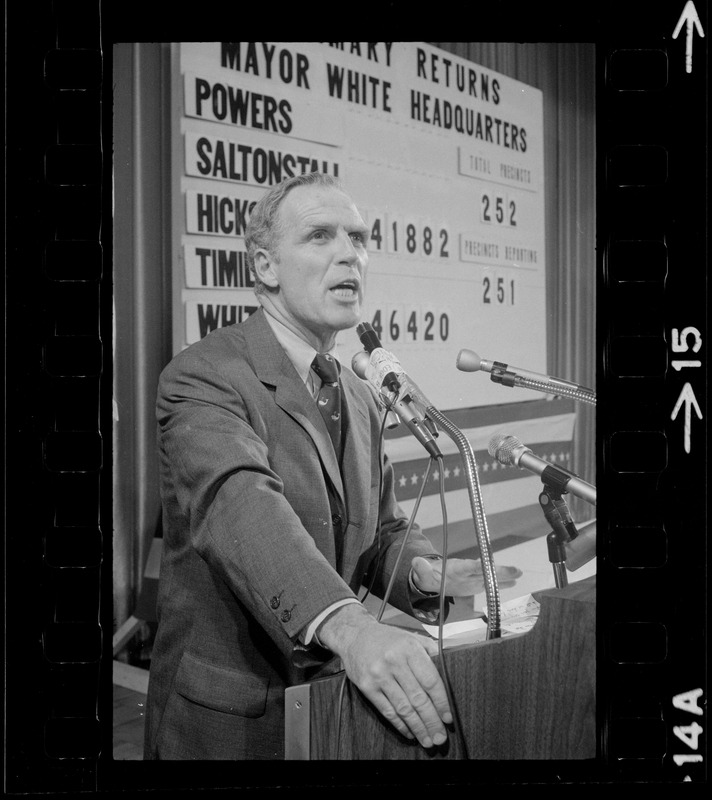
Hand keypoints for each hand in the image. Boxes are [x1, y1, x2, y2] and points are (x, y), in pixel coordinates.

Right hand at [317, 604, 450, 748]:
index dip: (441, 702)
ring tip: (428, 740)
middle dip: (432, 721)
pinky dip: (400, 724)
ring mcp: (379, 675)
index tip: (448, 718)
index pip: (430, 680)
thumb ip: (430, 651)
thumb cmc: (388, 638)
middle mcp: (394, 661)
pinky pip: (387, 710)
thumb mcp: (410, 637)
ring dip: (418, 727)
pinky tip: (409, 732)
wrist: (355, 635)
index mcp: (409, 648)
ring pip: (403, 708)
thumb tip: (450, 666)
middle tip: (441, 738)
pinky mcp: (367, 687)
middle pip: (418, 698)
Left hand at [411, 555, 521, 595]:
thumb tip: (416, 561)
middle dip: (500, 571)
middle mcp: (467, 571)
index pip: (469, 566)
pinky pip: (489, 583)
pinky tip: (514, 583)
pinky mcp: (475, 583)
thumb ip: (421, 568)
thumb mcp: (422, 574)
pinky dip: (501, 583)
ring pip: (490, 576)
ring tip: (519, 574)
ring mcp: (472, 577)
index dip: (479, 566)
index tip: (490, 564)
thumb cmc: (427, 575)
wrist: (432, 577)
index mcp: (456, 568)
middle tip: (516, 570)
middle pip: (485, 570)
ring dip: (504, 575)